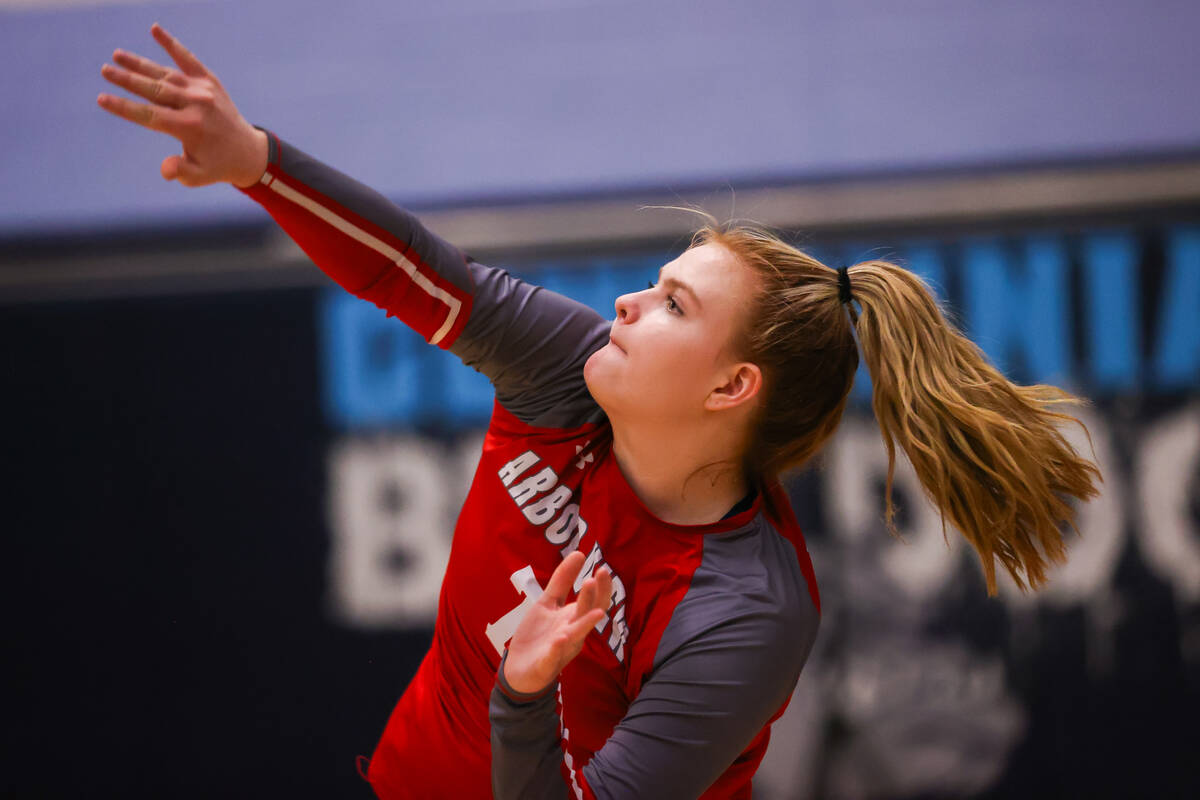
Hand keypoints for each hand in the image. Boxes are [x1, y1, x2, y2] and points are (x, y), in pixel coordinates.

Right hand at [97, 23, 267, 187]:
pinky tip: (155, 29)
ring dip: (140, 64)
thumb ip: (180, 171)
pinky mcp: (210, 81)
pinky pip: (188, 59)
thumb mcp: (198, 176)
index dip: (124, 108)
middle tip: (104, 70)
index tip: (102, 99)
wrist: (247, 151)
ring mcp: (203, 90)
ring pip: (165, 74)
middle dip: (128, 80)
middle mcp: (196, 104)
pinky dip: (172, 45)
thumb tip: (166, 169)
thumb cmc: (216, 165)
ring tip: (116, 55)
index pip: (150, 115)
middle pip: (154, 90)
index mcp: (190, 127)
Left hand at [503, 551, 613, 694]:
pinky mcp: (545, 664)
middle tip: (598, 577)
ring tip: (593, 610)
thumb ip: (562, 580)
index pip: (594, 601)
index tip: (603, 568)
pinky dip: (557, 648)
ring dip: (585, 623)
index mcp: (574, 618)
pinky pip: (553, 657)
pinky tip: (560, 638)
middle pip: (588, 614)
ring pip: (576, 636)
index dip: (601, 587)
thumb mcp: (548, 603)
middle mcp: (573, 633)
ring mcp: (561, 650)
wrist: (518, 670)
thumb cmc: (539, 635)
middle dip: (594, 598)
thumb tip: (579, 552)